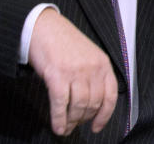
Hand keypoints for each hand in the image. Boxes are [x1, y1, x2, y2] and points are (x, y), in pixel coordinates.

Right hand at [28, 8, 118, 135]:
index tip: (97, 126)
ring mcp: (75, 71)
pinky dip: (59, 119)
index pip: (110, 96)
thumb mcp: (86, 54)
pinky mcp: (57, 74)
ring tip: (65, 127)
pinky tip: (57, 125)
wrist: (42, 26)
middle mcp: (92, 67)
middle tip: (74, 125)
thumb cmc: (62, 40)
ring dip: (71, 121)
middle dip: (83, 119)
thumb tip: (91, 104)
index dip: (104, 116)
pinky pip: (61, 104)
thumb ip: (93, 75)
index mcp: (102, 62)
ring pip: (79, 107)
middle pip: (93, 104)